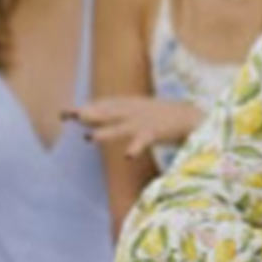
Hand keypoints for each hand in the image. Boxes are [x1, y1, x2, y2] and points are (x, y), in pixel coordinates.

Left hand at [71, 97, 203, 159]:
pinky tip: (127, 155)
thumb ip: (123, 116)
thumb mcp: (143, 112)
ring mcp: (144, 122)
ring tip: (90, 138)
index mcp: (131, 105)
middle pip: (106, 112)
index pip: (105, 105)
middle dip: (86, 113)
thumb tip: (100, 124)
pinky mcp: (156, 132)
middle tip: (67, 114)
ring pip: (120, 127)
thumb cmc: (168, 118)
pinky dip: (135, 147)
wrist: (195, 117)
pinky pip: (143, 141)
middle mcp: (134, 111)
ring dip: (105, 132)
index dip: (87, 108)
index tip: (66, 113)